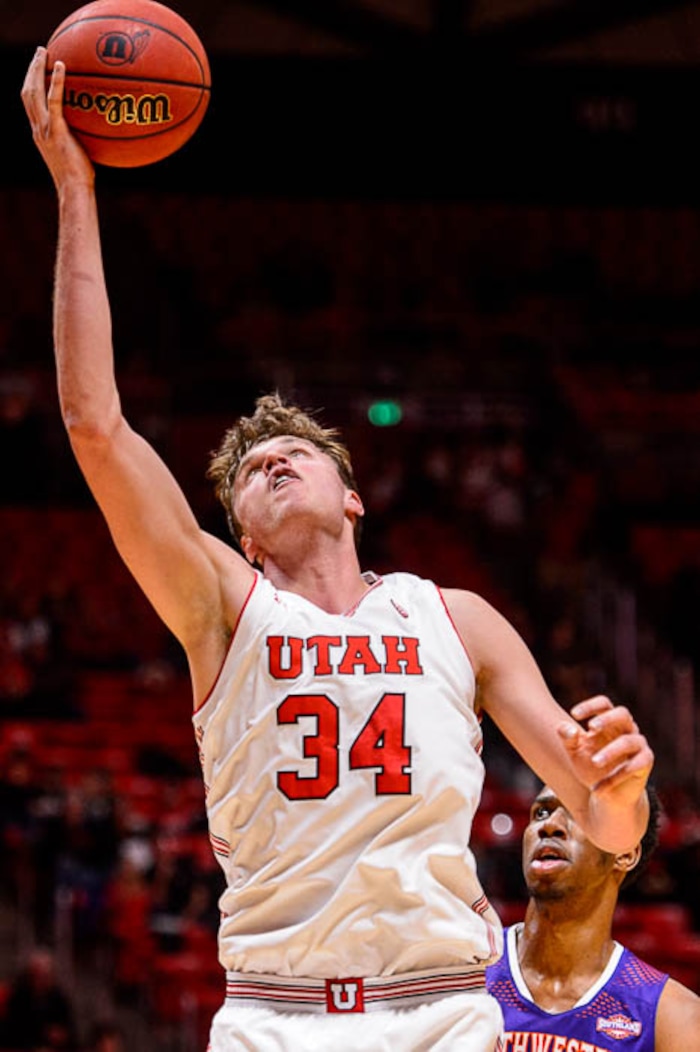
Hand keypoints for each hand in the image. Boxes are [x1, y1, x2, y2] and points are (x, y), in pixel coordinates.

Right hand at [21, 47, 94, 190]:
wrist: (74, 190)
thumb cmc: (80, 178)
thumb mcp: (77, 155)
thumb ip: (79, 140)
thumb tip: (99, 130)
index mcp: (40, 133)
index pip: (30, 103)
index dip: (32, 83)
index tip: (40, 68)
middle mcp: (38, 129)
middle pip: (27, 92)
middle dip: (32, 69)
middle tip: (41, 51)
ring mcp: (45, 130)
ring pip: (33, 92)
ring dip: (37, 69)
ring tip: (45, 52)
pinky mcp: (55, 132)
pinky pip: (54, 102)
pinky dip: (56, 83)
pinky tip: (62, 67)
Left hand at [557, 694, 653, 804]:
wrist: (607, 794)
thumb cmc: (590, 766)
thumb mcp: (574, 752)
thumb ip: (567, 738)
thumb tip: (567, 729)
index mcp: (609, 722)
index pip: (604, 704)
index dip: (591, 706)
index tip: (574, 714)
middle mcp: (627, 729)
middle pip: (623, 713)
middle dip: (607, 718)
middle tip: (591, 727)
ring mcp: (638, 745)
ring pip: (628, 741)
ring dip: (610, 751)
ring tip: (594, 762)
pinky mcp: (645, 763)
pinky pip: (635, 765)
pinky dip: (616, 777)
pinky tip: (598, 788)